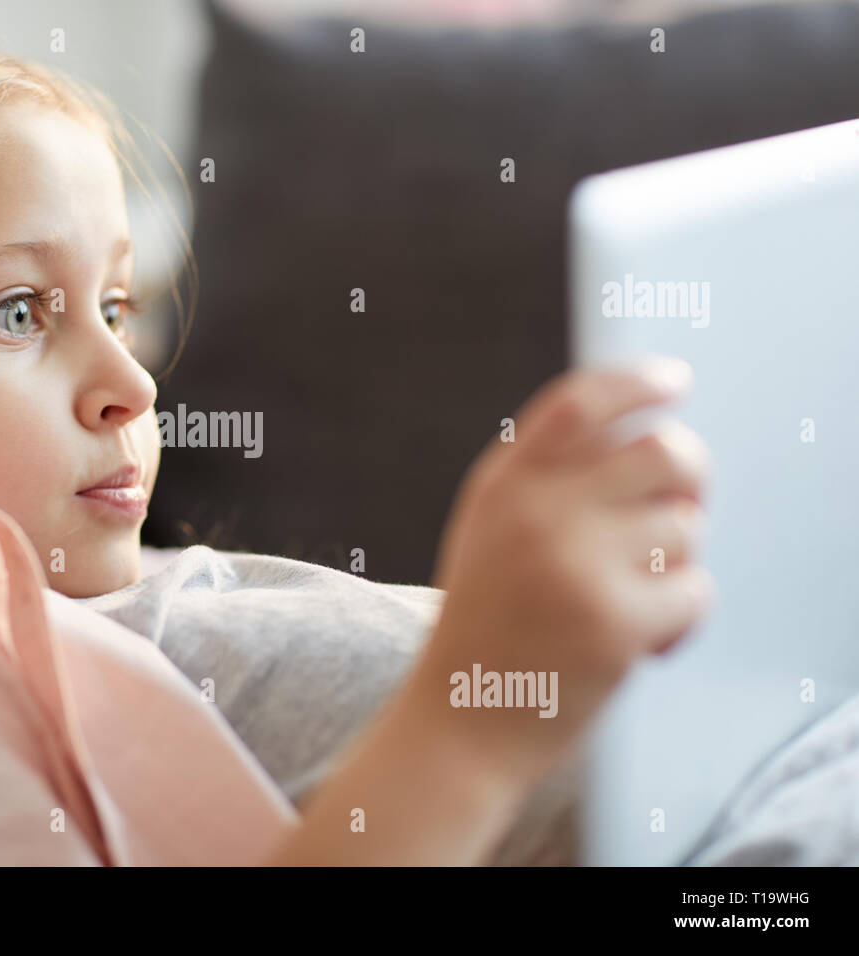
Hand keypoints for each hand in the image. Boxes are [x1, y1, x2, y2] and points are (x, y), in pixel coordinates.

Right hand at [418, 357, 714, 785]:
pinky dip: (681, 619)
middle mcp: (536, 512)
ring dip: (677, 565)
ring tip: (633, 599)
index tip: (674, 381)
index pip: (580, 403)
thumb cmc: (487, 624)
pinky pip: (694, 591)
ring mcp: (574, 565)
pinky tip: (642, 642)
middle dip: (693, 476)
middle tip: (685, 507)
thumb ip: (548, 478)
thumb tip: (654, 437)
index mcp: (503, 484)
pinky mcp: (614, 622)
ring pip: (685, 528)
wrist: (458, 721)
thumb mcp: (492, 531)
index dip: (636, 382)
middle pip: (663, 451)